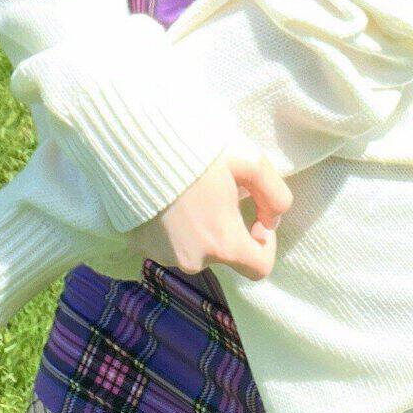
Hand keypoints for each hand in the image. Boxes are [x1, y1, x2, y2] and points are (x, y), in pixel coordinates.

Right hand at [134, 140, 292, 281]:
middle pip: (223, 253)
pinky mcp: (139, 244)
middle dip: (228, 227)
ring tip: (191, 190)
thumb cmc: (197, 150)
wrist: (136, 143)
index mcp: (223, 243)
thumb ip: (276, 195)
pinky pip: (167, 241)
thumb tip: (272, 220)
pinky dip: (173, 225)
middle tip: (220, 191)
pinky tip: (169, 196)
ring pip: (194, 247)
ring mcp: (162, 254)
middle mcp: (193, 259)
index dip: (267, 244)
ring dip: (199, 226)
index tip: (258, 219)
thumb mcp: (250, 160)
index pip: (259, 268)